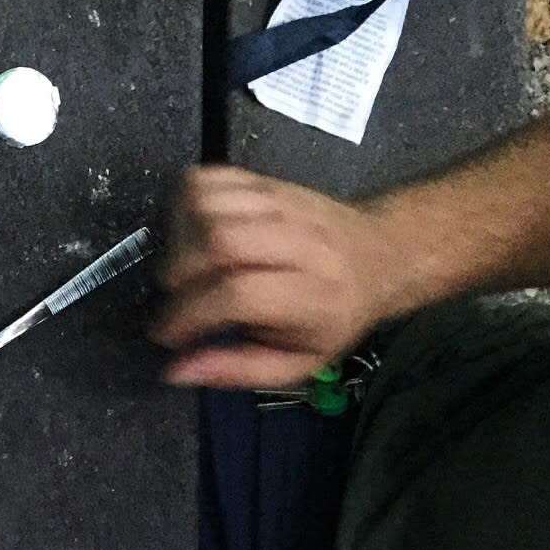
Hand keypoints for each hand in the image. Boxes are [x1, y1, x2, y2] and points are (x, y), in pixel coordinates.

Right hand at [152, 165, 435, 387]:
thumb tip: (176, 370)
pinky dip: (187, 203)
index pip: (238, 293)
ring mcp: (283, 204)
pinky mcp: (268, 183)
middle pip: (219, 242)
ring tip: (185, 266)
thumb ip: (238, 369)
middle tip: (177, 298)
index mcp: (312, 295)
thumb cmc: (332, 316)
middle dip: (180, 274)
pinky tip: (192, 231)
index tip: (169, 334)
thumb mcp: (298, 362)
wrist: (380, 254)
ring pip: (210, 205)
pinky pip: (212, 178)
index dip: (190, 314)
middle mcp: (300, 242)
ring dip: (180, 238)